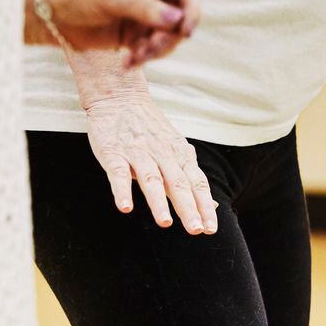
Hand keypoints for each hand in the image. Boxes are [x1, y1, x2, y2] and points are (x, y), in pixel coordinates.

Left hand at [26, 0, 199, 67]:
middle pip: (180, 19)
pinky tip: (126, 63)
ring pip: (166, 38)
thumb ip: (144, 7)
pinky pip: (149, 51)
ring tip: (133, 59)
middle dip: (169, 38)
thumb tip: (178, 19)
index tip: (186, 31)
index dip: (193, 9)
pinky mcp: (131, 37)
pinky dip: (143, 59)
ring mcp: (142, 17)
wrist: (48, 12)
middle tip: (149, 51)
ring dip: (156, 52)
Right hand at [80, 89, 216, 233]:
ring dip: (159, 202)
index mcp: (179, 155)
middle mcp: (162, 154)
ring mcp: (138, 153)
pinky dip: (122, 190)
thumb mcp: (176, 149)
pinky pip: (119, 173)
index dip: (204, 205)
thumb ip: (190, 178)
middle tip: (196, 229)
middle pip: (178, 183)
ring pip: (151, 179)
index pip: (196, 183)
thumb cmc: (150, 129)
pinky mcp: (114, 152)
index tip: (211, 228)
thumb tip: (212, 206)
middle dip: (188, 207)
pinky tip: (125, 207)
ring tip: (165, 222)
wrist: (120, 97)